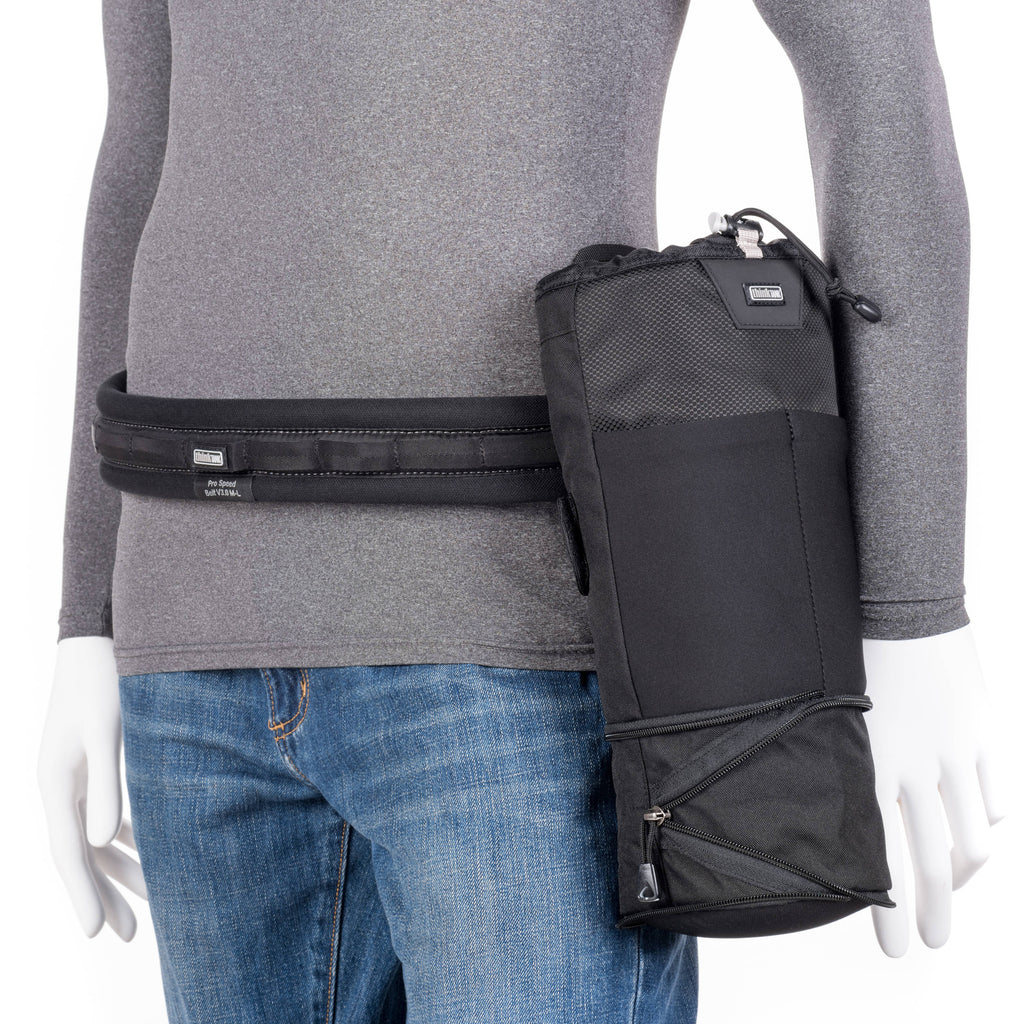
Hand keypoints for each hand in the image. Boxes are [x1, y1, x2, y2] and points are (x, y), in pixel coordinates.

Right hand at [37, 636, 146, 939]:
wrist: (99, 635)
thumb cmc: (105, 678)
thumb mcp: (106, 730)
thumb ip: (107, 785)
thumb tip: (101, 843)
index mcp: (57, 782)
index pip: (69, 852)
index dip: (84, 895)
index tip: (96, 935)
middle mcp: (60, 784)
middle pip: (80, 853)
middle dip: (104, 894)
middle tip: (129, 935)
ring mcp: (74, 774)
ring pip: (94, 836)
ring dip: (118, 868)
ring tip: (146, 904)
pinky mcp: (92, 761)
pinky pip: (103, 812)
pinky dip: (122, 836)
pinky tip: (144, 847)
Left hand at [862, 624, 1005, 955]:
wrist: (901, 605)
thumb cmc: (855, 654)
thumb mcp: (838, 718)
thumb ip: (851, 768)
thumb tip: (856, 815)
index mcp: (869, 765)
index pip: (882, 855)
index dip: (887, 906)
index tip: (892, 944)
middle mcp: (915, 769)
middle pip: (934, 863)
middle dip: (932, 910)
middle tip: (931, 942)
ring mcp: (956, 754)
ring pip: (973, 839)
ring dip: (966, 876)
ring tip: (956, 892)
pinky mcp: (984, 735)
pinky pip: (995, 799)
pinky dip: (988, 823)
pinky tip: (979, 833)